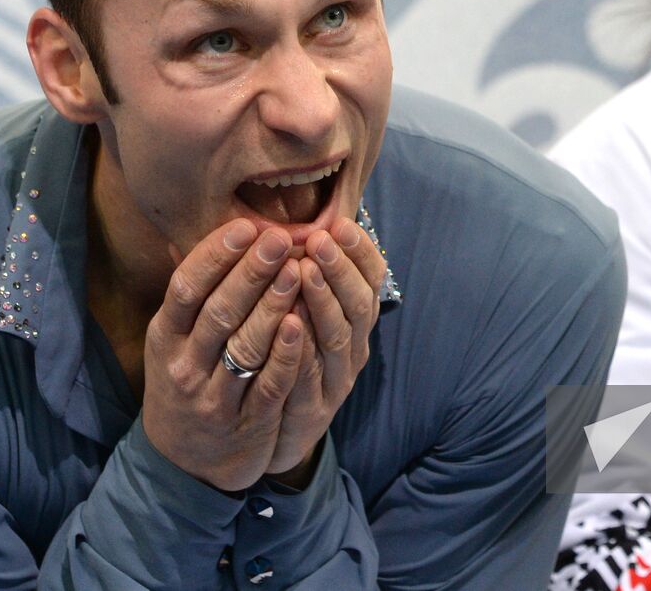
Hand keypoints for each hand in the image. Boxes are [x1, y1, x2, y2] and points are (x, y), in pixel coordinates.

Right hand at [141, 218, 306, 491]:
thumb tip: (183, 228)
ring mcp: (214, 397)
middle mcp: (184, 365)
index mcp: (165, 336)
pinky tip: (302, 323)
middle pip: (218, 312)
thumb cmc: (186, 379)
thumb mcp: (173, 339)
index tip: (246, 225)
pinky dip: (285, 355)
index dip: (215, 255)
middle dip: (250, 272)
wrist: (184, 462)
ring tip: (298, 269)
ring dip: (272, 306)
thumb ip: (188, 291)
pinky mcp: (246, 423)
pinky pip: (268, 385)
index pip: (186, 288)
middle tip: (281, 237)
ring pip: (244, 346)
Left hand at [267, 218, 387, 480]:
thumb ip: (308, 273)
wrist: (278, 434)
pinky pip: (309, 377)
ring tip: (304, 270)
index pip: (372, 280)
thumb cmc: (290, 360)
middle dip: (340, 268)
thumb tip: (301, 217)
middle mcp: (354, 349)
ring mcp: (336, 381)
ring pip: (337, 337)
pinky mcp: (313, 411)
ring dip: (323, 301)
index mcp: (356, 322)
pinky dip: (300, 348)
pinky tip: (287, 323)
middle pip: (357, 305)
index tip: (339, 223)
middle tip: (319, 239)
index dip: (359, 251)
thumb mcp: (308, 316)